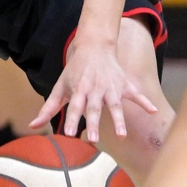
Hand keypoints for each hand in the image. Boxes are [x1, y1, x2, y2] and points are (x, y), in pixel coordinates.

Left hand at [29, 36, 159, 140]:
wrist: (94, 46)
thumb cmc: (75, 71)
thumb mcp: (60, 87)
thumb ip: (48, 109)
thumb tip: (32, 126)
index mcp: (79, 90)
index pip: (75, 108)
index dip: (72, 120)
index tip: (70, 135)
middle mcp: (95, 89)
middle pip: (95, 108)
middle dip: (95, 123)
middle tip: (94, 140)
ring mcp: (111, 87)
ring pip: (116, 105)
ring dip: (119, 119)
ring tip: (122, 135)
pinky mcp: (124, 84)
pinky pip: (136, 94)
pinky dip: (146, 102)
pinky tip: (154, 111)